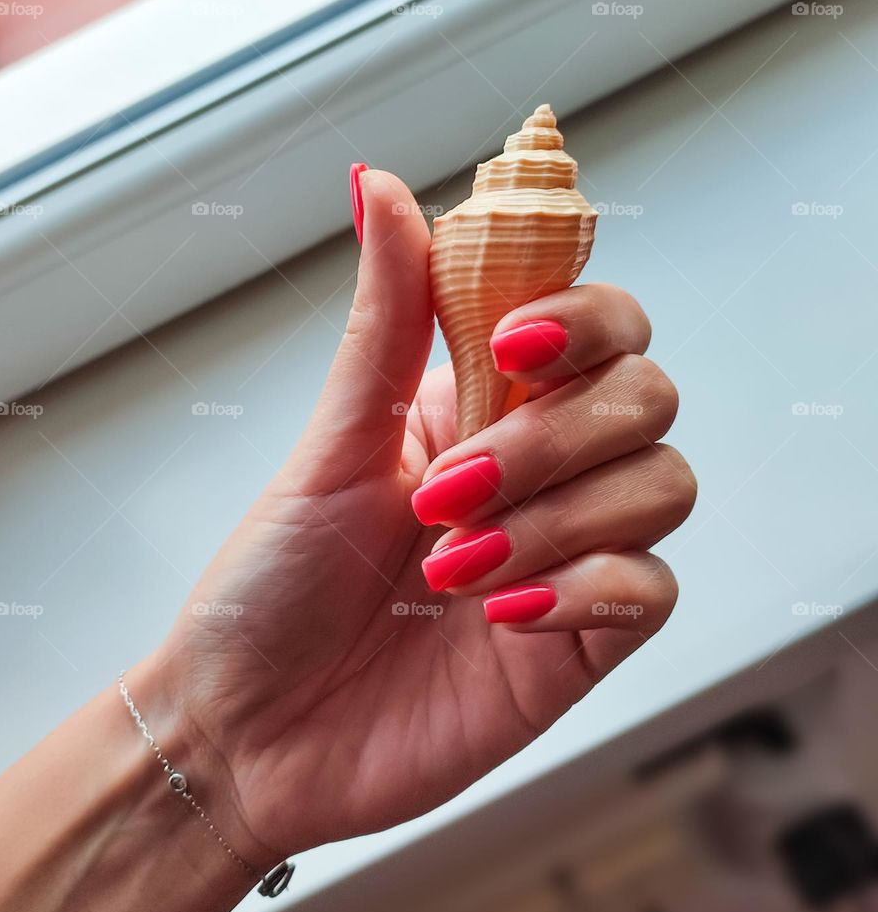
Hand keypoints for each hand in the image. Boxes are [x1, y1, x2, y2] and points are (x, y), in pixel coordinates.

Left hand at [147, 169, 696, 870]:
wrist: (248, 730)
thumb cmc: (274, 581)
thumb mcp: (332, 441)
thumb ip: (386, 317)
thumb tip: (381, 181)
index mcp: (486, 404)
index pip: (599, 323)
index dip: (583, 319)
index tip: (515, 346)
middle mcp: (543, 468)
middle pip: (646, 397)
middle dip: (554, 439)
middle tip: (446, 495)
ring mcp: (572, 552)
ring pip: (662, 484)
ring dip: (561, 517)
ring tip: (454, 569)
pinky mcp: (582, 640)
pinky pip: (653, 589)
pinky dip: (589, 586)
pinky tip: (507, 613)